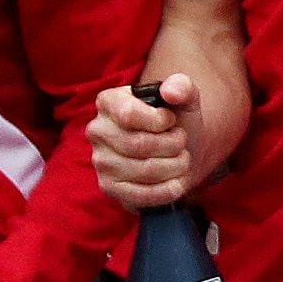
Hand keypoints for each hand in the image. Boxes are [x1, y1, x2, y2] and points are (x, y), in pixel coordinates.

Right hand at [89, 74, 198, 211]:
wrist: (180, 150)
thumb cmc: (176, 120)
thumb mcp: (184, 97)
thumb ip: (181, 86)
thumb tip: (171, 91)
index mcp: (109, 102)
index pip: (128, 114)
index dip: (159, 121)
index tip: (172, 121)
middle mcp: (98, 131)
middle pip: (138, 145)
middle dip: (173, 145)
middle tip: (182, 142)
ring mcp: (101, 162)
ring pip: (144, 171)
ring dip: (175, 167)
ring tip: (182, 159)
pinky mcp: (109, 188)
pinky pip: (140, 195)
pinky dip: (167, 190)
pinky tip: (177, 181)